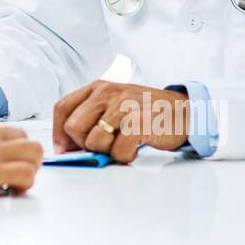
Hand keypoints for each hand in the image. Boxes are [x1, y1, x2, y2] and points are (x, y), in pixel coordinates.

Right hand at [0, 111, 41, 195]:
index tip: (1, 157)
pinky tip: (15, 189)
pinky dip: (26, 182)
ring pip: (34, 152)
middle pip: (24, 137)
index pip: (3, 129)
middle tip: (17, 168)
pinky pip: (26, 174)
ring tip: (20, 180)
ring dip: (32, 166)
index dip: (6, 145)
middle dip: (26, 153)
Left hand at [52, 81, 189, 162]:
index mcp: (97, 87)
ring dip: (107, 151)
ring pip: (93, 142)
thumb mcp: (114, 104)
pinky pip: (117, 151)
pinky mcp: (139, 122)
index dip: (59, 133)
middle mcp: (107, 93)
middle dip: (84, 144)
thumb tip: (66, 147)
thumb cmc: (146, 112)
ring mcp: (123, 106)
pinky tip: (135, 148)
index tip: (66, 149)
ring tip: (124, 143)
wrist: (184, 111)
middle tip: (105, 145)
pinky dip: (125, 156)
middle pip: (73, 127)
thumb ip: (91, 117)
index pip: (62, 108)